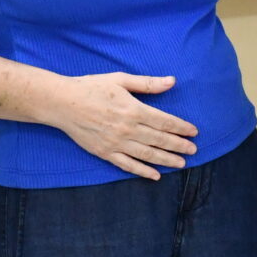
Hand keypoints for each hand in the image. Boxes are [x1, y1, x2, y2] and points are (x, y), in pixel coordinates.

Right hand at [48, 72, 198, 180]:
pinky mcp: (104, 153)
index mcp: (133, 110)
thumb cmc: (92, 87)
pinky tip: (155, 175)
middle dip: (179, 145)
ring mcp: (116, 143)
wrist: (62, 103)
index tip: (193, 132)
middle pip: (159, 139)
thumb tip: (172, 81)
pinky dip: (142, 171)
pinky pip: (127, 165)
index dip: (181, 127)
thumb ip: (147, 84)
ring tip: (182, 164)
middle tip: (194, 150)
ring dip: (166, 160)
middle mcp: (127, 129)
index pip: (164, 121)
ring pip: (147, 154)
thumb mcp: (120, 80)